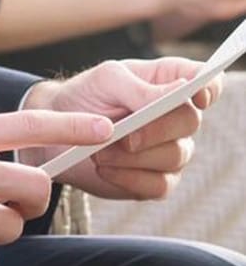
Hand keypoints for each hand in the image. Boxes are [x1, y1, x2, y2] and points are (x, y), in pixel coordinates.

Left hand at [23, 57, 221, 199]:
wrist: (56, 133)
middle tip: (123, 134)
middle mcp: (176, 116)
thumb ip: (140, 87)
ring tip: (98, 150)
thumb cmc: (85, 96)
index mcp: (167, 82)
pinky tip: (105, 168)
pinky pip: (158, 185)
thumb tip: (178, 91)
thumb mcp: (105, 80)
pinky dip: (128, 177)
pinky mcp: (157, 180)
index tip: (196, 97)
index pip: (205, 82)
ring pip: (172, 156)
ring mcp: (170, 149)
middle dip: (154, 128)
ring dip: (132, 155)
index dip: (208, 88)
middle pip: (190, 121)